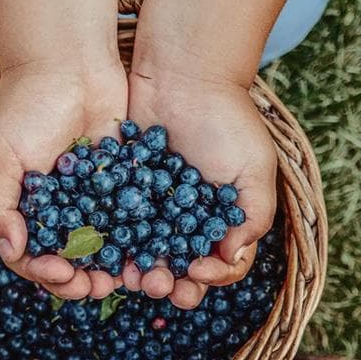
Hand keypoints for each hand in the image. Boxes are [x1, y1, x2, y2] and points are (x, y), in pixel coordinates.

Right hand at [0, 58, 128, 300]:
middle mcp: (58, 209)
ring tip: (128, 278)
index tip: (62, 276)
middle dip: (84, 279)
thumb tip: (12, 251)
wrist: (67, 61)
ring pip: (105, 245)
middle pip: (71, 259)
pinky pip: (133, 218)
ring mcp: (92, 198)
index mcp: (23, 209)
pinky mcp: (124, 181)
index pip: (32, 257)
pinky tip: (153, 251)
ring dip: (115, 266)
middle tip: (100, 288)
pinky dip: (141, 238)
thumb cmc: (24, 106)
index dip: (46, 273)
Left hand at [125, 67, 276, 308]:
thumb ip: (253, 215)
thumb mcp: (254, 168)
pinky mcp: (122, 190)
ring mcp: (153, 207)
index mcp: (223, 220)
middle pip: (179, 265)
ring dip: (138, 269)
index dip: (212, 276)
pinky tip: (105, 252)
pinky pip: (115, 223)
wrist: (185, 74)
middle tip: (159, 285)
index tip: (200, 272)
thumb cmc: (228, 120)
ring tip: (131, 278)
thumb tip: (233, 256)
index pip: (221, 263)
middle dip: (170, 282)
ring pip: (144, 251)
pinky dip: (111, 242)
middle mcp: (187, 220)